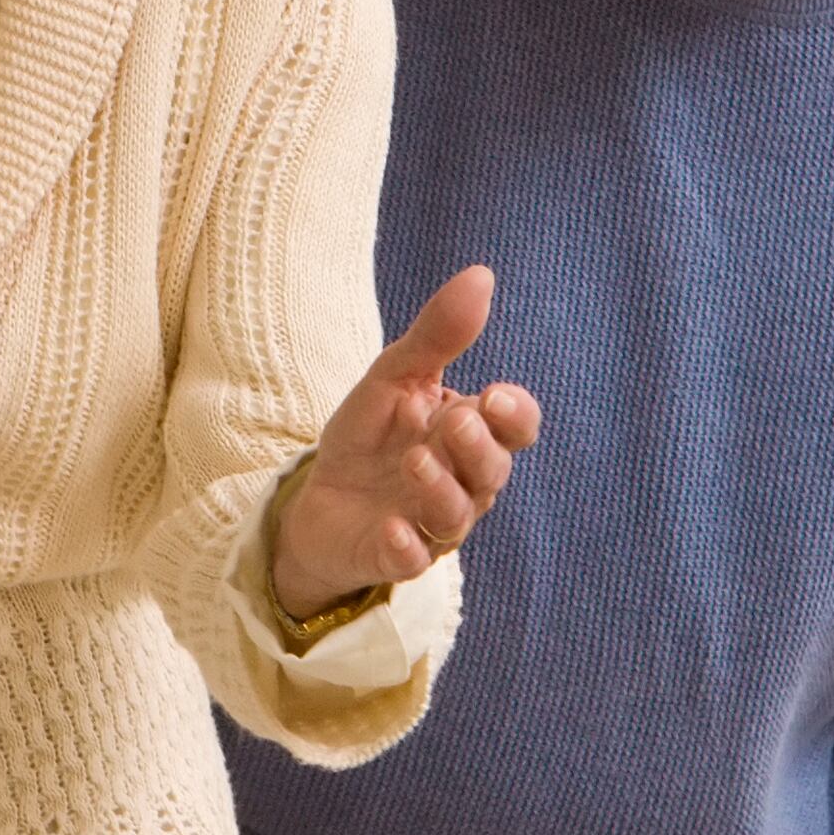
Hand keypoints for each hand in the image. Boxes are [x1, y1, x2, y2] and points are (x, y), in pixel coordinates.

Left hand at [271, 265, 539, 616]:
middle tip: (453, 422)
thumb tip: (482, 274)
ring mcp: (432, 523)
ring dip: (441, 491)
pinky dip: (407, 546)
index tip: (493, 396)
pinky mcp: (397, 556)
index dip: (514, 415)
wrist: (318, 498)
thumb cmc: (370, 434)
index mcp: (470, 433)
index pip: (516, 427)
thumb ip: (437, 335)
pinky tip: (392, 528)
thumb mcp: (394, 376)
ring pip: (458, 517)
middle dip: (477, 449)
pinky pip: (414, 560)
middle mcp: (464, 482)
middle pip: (492, 472)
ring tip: (414, 461)